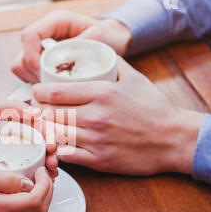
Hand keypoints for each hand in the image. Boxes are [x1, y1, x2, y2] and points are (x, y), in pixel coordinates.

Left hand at [0, 100, 58, 177]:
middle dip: (53, 155)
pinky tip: (38, 183)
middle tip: (52, 164)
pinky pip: (28, 173)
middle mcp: (21, 136)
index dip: (51, 136)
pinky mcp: (10, 168)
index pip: (43, 127)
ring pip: (40, 160)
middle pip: (45, 146)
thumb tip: (37, 113)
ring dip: (48, 168)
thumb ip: (11, 106)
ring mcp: (16, 153)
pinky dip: (36, 178)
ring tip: (49, 176)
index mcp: (20, 121)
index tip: (50, 147)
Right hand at [0, 159, 52, 211]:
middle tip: (41, 174)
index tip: (40, 170)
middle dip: (47, 192)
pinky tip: (24, 192)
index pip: (35, 202)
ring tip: (35, 181)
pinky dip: (31, 208)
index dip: (45, 185)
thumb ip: (3, 178)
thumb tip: (27, 182)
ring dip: (41, 200)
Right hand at [11, 10, 132, 82]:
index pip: (29, 36)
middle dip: (34, 74)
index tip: (44, 73)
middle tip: (54, 84)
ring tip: (56, 86)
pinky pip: (27, 76)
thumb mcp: (99, 38)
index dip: (31, 57)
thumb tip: (65, 60)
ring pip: (21, 68)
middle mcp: (43, 34)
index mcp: (54, 22)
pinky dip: (36, 84)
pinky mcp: (39, 63)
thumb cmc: (106, 37)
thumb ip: (82, 46)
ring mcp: (38, 49)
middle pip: (21, 56)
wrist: (110, 42)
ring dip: (35, 80)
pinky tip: (53, 88)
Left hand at [31, 57, 203, 175]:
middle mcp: (95, 116)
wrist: (174, 139)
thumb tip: (94, 51)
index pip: (54, 92)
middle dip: (38, 110)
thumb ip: (111, 63)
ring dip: (45, 129)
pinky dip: (57, 149)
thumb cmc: (154, 109)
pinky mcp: (99, 160)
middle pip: (49, 113)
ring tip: (45, 124)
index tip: (37, 91)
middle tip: (38, 108)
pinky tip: (57, 143)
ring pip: (54, 134)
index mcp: (101, 93)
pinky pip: (66, 155)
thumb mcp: (134, 78)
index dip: (38, 91)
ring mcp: (96, 140)